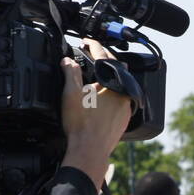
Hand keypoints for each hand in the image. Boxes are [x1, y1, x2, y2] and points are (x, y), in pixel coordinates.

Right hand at [60, 39, 132, 189]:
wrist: (89, 152)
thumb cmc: (81, 126)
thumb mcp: (71, 95)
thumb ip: (71, 73)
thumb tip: (67, 60)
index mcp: (113, 84)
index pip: (104, 57)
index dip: (94, 46)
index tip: (86, 42)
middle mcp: (123, 94)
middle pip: (116, 69)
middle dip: (104, 60)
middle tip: (91, 55)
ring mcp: (125, 107)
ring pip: (119, 85)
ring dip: (108, 77)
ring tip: (95, 74)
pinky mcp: (124, 119)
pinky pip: (120, 99)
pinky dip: (110, 93)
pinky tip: (101, 96)